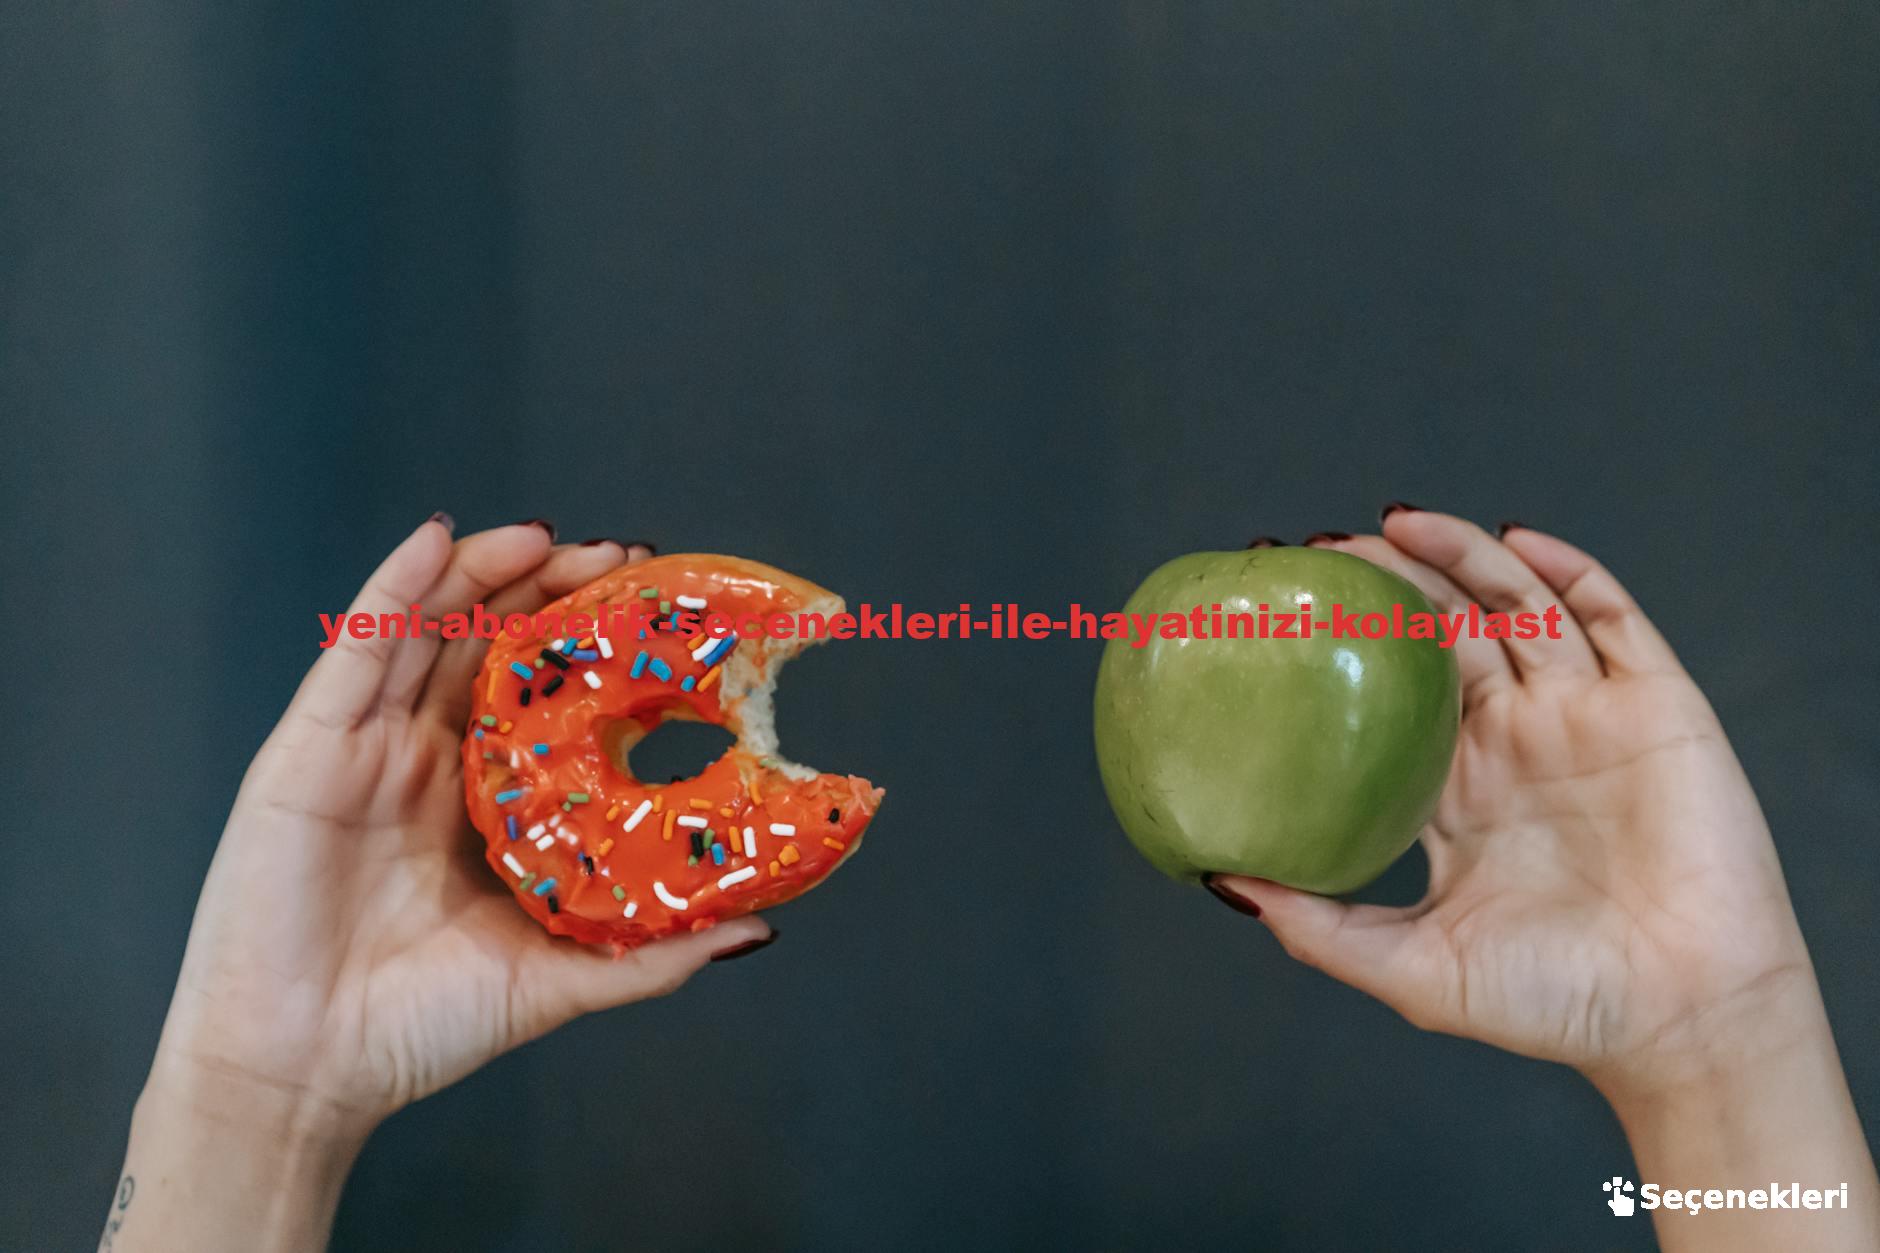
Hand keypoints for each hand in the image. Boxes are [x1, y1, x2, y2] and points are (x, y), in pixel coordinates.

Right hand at [112, 518, 770, 1250]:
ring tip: (547, 535)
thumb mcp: (558, 979)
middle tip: (619, 558)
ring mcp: (368, 748)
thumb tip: (758, 929)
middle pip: (490, 645)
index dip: (591, 647)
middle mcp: (427, 761)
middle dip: (550, 591)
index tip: (657, 610)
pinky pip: (357, 648)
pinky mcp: (312, 747)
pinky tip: (438, 539)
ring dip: (486, 570)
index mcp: (482, 801)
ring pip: (429, 628)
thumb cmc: (418, 1028)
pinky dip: (398, 585)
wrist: (304, 1071)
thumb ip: (653, 954)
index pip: (542, 696)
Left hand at [1206, 510, 1877, 1249]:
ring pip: (1518, 606)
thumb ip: (1319, 927)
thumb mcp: (1412, 968)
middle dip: (1390, 581)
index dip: (1342, 644)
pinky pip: (1612, 618)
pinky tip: (1518, 541)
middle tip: (1324, 546)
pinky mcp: (1656, 709)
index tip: (1278, 605)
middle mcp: (1517, 740)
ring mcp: (1586, 718)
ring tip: (1398, 522)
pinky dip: (1569, 572)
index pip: (1388, 690)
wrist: (1683, 1024)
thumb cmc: (1552, 1005)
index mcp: (1458, 788)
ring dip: (1463, 556)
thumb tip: (1219, 879)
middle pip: (1447, 630)